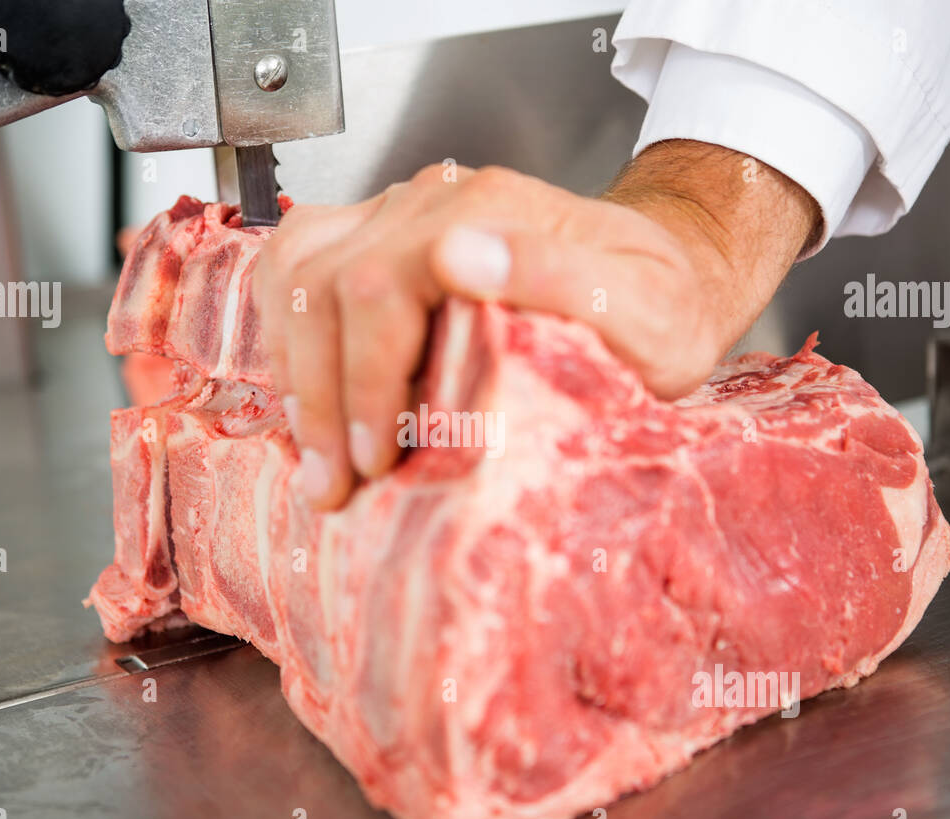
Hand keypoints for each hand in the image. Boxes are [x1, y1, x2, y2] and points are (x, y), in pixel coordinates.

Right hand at [252, 140, 818, 510]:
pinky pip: (296, 266)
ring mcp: (397, 215)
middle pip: (321, 285)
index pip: (376, 289)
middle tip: (333, 483)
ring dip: (293, 372)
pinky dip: (285, 334)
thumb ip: (562, 280)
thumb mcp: (645, 311)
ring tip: (316, 456)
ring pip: (293, 273)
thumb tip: (459, 257)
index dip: (361, 382)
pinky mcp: (381, 238)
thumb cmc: (658, 310)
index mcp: (487, 210)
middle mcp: (430, 203)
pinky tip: (306, 395)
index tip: (376, 460)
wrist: (664, 277)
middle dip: (319, 396)